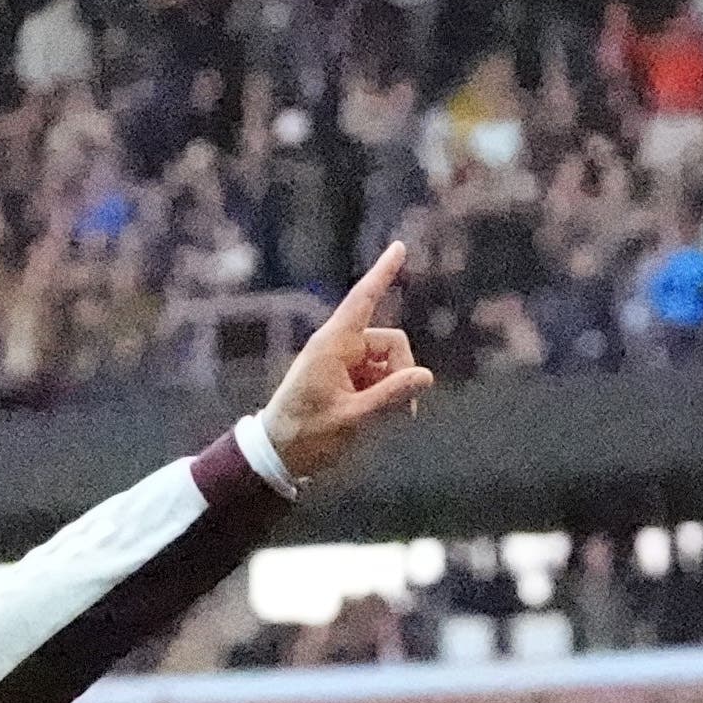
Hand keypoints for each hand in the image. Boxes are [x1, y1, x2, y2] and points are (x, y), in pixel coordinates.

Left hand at [256, 241, 441, 486]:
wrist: (277, 455)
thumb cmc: (306, 436)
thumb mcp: (352, 419)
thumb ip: (390, 397)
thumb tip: (425, 377)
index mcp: (333, 346)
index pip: (363, 300)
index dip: (382, 273)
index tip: (398, 247)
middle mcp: (338, 347)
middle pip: (390, 342)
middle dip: (402, 370)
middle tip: (402, 408)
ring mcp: (342, 363)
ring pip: (388, 361)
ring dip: (394, 386)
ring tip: (384, 419)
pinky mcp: (344, 378)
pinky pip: (378, 375)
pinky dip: (385, 392)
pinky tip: (381, 417)